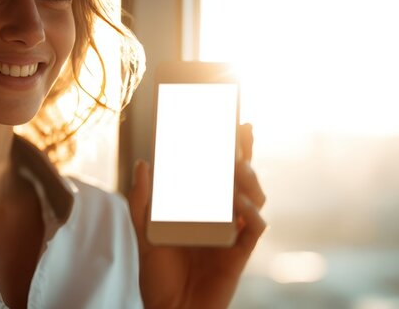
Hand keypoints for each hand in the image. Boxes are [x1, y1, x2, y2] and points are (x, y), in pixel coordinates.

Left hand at [128, 123, 266, 308]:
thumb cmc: (159, 276)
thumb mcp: (145, 233)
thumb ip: (142, 201)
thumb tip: (143, 164)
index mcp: (203, 209)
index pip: (220, 172)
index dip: (230, 147)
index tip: (232, 121)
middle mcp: (222, 217)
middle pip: (242, 178)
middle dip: (245, 151)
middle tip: (240, 130)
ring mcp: (233, 233)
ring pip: (254, 197)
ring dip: (248, 177)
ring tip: (235, 164)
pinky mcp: (240, 253)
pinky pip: (255, 228)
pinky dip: (250, 212)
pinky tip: (238, 202)